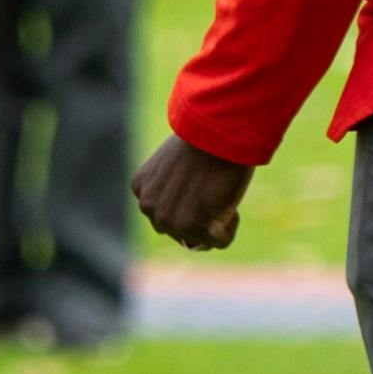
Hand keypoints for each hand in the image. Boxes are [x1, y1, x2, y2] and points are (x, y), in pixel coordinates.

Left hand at [132, 133, 252, 250]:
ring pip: (200, 238)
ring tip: (218, 191)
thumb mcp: (175, 164)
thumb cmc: (203, 141)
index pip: (166, 214)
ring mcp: (168, 219)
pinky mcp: (192, 226)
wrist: (216, 131)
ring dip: (215, 222)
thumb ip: (173, 189)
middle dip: (199, 216)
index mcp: (141, 188)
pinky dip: (231, 226)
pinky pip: (220, 241)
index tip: (198, 178)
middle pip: (180, 230)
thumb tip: (189, 221)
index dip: (189, 201)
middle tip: (211, 186)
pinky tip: (226, 198)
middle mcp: (148, 206)